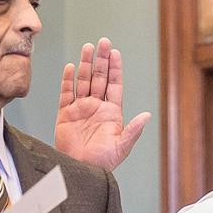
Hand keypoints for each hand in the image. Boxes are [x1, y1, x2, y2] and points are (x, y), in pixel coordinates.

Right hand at [53, 37, 150, 170]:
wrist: (80, 170)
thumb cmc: (102, 162)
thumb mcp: (121, 147)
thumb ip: (133, 130)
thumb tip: (147, 115)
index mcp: (111, 112)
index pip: (114, 85)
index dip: (115, 68)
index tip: (115, 53)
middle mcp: (96, 107)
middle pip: (99, 78)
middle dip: (102, 60)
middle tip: (103, 42)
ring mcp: (80, 109)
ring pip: (83, 81)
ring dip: (86, 65)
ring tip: (88, 48)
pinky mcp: (65, 114)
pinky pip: (66, 93)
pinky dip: (68, 80)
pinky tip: (71, 68)